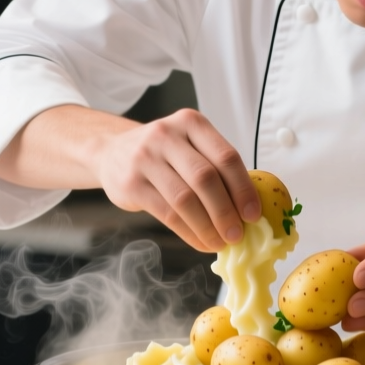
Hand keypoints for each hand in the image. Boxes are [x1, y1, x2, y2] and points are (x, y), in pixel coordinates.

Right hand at [93, 108, 260, 251]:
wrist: (111, 152)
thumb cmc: (162, 154)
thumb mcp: (188, 146)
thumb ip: (215, 167)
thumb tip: (249, 210)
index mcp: (191, 122)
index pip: (226, 157)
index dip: (243, 189)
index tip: (254, 215)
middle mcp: (167, 135)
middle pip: (206, 178)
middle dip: (226, 212)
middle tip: (237, 235)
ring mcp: (145, 157)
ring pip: (185, 199)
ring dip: (208, 226)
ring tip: (220, 242)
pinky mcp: (131, 183)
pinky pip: (167, 213)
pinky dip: (189, 232)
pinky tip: (200, 242)